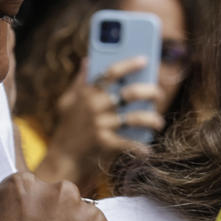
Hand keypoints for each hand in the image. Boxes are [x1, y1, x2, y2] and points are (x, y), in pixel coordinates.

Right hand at [38, 58, 162, 189]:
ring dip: (152, 119)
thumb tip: (88, 60)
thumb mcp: (68, 102)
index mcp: (87, 94)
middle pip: (130, 93)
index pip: (110, 73)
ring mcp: (100, 125)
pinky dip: (141, 147)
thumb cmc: (68, 128)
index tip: (145, 59)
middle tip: (159, 94)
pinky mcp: (103, 143)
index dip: (129, 64)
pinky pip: (129, 143)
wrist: (61, 160)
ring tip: (159, 122)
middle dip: (150, 92)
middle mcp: (94, 106)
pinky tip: (149, 149)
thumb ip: (79, 82)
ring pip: (135, 117)